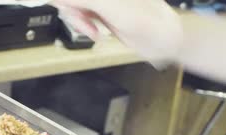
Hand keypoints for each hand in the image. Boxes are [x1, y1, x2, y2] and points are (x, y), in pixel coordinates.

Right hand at [52, 0, 182, 62]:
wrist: (164, 40)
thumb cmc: (147, 20)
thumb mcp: (110, 7)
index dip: (66, 2)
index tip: (61, 8)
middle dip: (72, 8)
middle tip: (82, 22)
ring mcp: (103, 0)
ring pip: (75, 4)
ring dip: (78, 19)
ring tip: (91, 31)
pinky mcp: (103, 10)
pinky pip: (82, 14)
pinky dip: (84, 25)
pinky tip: (95, 33)